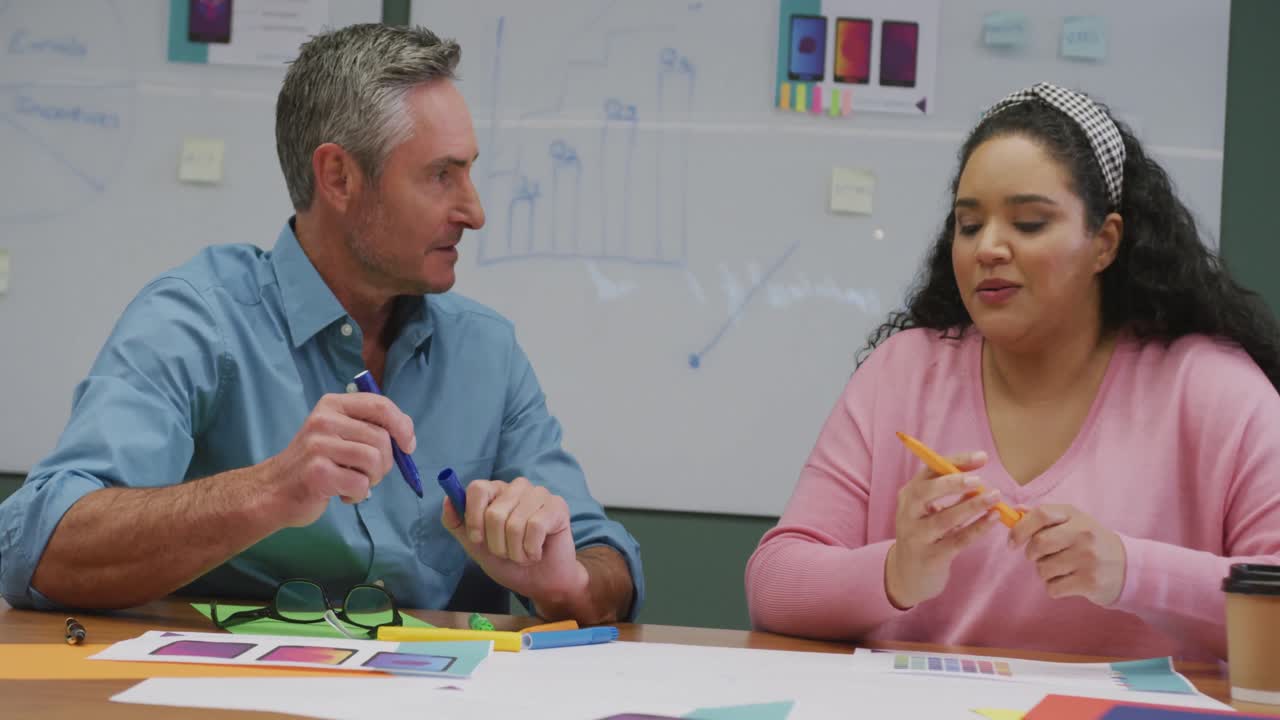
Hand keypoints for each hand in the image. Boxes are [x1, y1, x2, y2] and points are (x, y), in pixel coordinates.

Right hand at [260, 392, 414, 527]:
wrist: (273, 491)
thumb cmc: (315, 463)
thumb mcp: (339, 434)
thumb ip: (369, 428)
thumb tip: (407, 438)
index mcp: (333, 405)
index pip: (380, 405)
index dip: (402, 426)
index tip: (408, 446)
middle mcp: (324, 420)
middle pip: (381, 438)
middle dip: (385, 463)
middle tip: (367, 473)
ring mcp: (318, 445)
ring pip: (374, 460)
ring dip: (372, 479)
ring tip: (354, 483)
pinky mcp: (318, 472)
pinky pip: (361, 484)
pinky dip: (359, 494)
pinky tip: (342, 493)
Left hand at [441, 477, 586, 603]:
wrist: (539, 583)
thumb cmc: (508, 562)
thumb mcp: (475, 546)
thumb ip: (458, 523)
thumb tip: (448, 499)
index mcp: (496, 492)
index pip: (477, 489)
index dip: (473, 517)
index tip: (478, 540)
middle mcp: (517, 488)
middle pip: (494, 513)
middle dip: (497, 545)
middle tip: (508, 552)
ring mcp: (539, 494)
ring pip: (515, 524)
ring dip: (516, 551)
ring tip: (523, 554)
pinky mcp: (558, 506)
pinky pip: (536, 527)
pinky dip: (532, 549)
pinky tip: (537, 552)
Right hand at [886, 450, 1003, 608]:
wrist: (908, 575)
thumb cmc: (925, 535)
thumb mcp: (928, 511)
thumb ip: (948, 496)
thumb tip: (978, 478)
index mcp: (908, 496)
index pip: (929, 471)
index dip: (955, 462)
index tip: (981, 457)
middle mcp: (907, 514)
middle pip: (925, 492)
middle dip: (953, 483)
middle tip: (979, 479)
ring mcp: (916, 537)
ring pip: (944, 518)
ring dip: (972, 506)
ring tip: (995, 496)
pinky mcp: (930, 557)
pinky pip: (957, 540)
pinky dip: (977, 528)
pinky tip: (993, 518)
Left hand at [1008, 504, 1126, 605]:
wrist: (1128, 568)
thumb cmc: (1092, 542)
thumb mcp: (1074, 522)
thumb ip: (1045, 516)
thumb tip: (1015, 509)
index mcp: (1075, 515)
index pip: (1041, 514)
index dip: (1020, 528)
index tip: (1012, 542)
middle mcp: (1083, 534)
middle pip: (1038, 543)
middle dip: (1031, 554)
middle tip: (1038, 557)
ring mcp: (1088, 558)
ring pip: (1043, 569)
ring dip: (1044, 572)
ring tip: (1061, 569)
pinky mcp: (1090, 582)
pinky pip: (1053, 588)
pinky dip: (1054, 587)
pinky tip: (1068, 581)